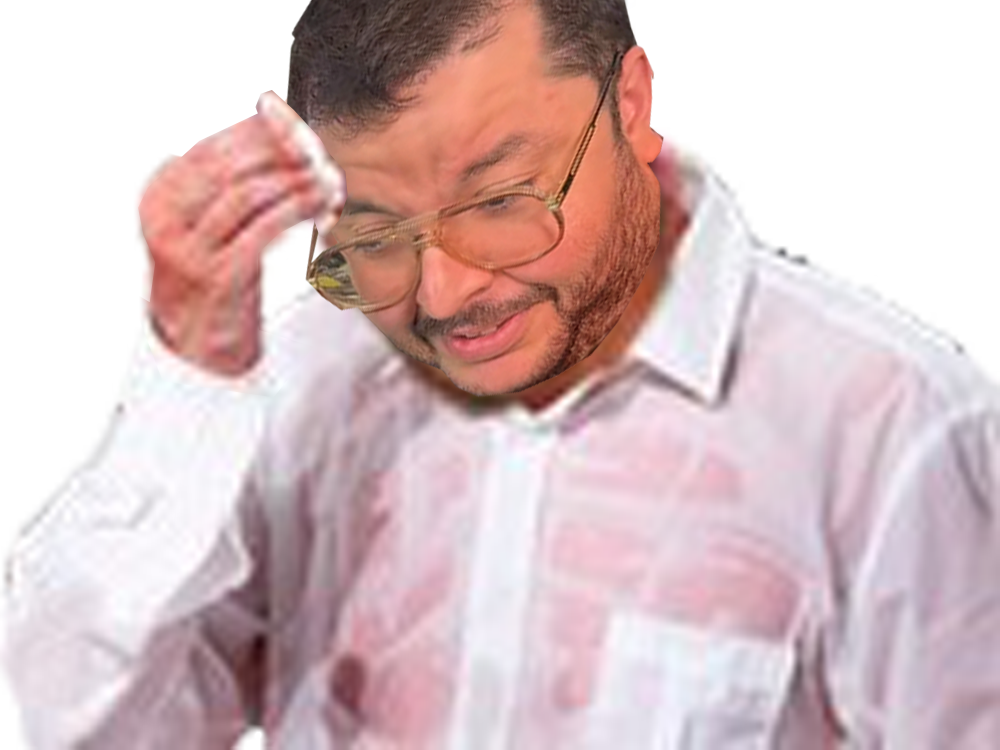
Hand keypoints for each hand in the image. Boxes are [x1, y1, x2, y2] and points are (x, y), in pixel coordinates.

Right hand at [138, 91, 343, 377]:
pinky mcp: (216, 278)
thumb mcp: (211, 228)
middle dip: (281, 155)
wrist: (197, 352)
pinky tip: (321, 208)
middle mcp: (165, 222)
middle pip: (231, 167)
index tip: (297, 127)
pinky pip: (262, 231)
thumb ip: (233, 188)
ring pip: (248, 195)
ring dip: (295, 182)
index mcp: (159, 201)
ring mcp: (188, 252)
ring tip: (329, 180)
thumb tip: (275, 128)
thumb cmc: (214, 281)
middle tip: (321, 154)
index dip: (256, 132)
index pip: (209, 148)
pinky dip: (296, 213)